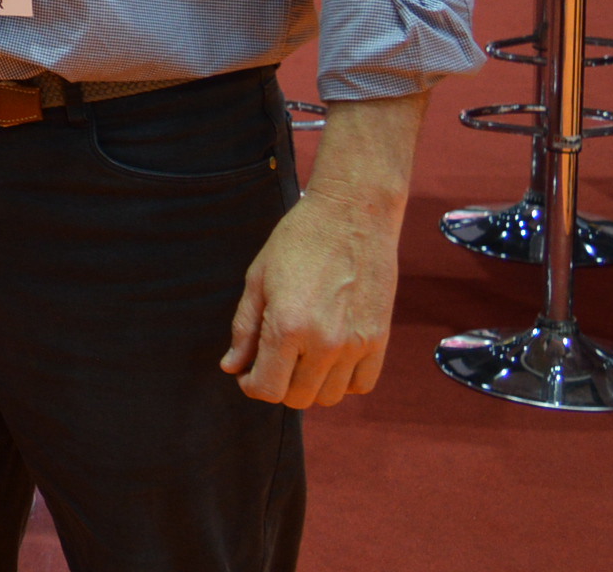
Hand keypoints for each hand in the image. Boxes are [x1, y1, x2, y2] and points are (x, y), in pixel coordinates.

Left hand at [222, 190, 403, 408]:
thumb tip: (232, 367)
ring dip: (310, 385)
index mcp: (287, 327)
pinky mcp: (380, 339)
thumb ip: (245, 328)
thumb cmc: (298, 240)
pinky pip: (361, 385)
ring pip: (329, 398)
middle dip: (278, 384)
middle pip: (297, 398)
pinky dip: (343, 381)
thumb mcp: (258, 279)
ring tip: (301, 356)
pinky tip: (330, 358)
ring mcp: (356, 344)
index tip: (248, 371)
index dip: (250, 384)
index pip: (266, 388)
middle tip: (273, 360)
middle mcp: (324, 343)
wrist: (352, 214)